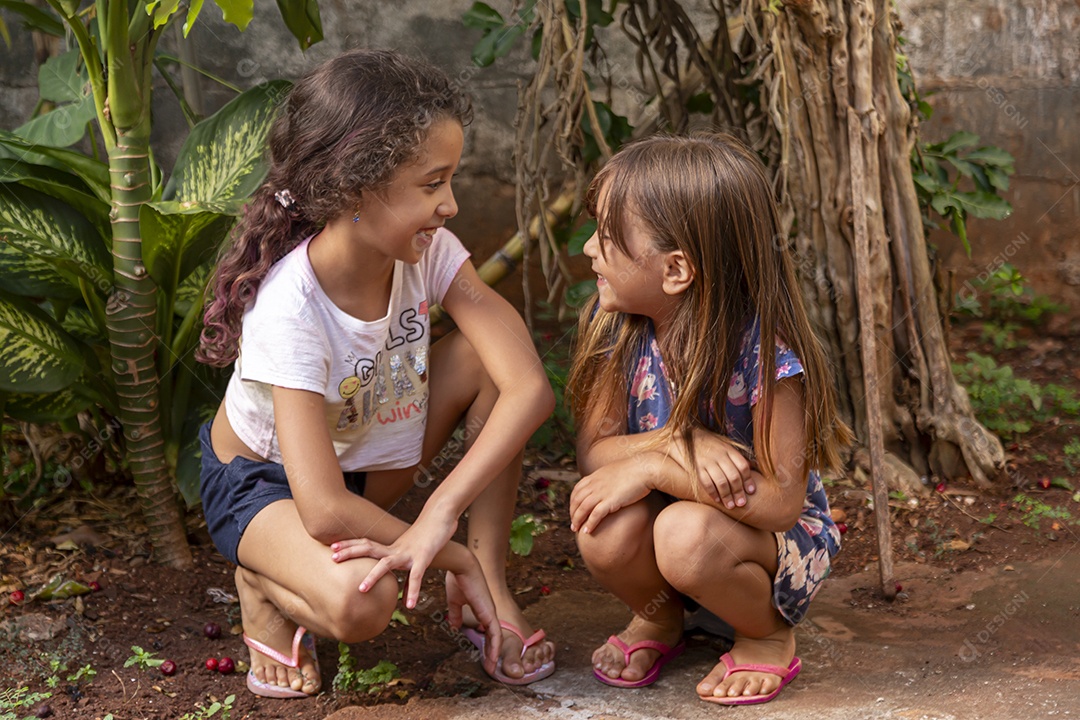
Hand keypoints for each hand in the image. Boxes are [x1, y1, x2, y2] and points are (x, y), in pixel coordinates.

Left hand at [330, 514, 453, 608]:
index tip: (332, 548)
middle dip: (350, 552)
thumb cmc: (428, 535)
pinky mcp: (423, 558)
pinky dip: (413, 590)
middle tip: (332, 557)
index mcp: (392, 547)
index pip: (366, 543)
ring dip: (373, 575)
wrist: (442, 516)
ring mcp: (408, 553)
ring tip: (361, 590)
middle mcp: (396, 549)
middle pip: (369, 548)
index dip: (350, 545)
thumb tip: (403, 596)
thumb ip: (407, 575)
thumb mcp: (414, 555)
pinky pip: (416, 577)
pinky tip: (410, 604)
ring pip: (386, 564)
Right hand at [445, 566, 501, 674]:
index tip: (484, 656)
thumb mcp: (455, 601)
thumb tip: (454, 626)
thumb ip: (456, 614)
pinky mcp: (489, 612)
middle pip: (494, 637)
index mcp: (481, 609)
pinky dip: (495, 647)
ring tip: (492, 668)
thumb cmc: (458, 580)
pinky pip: (495, 634)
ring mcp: (490, 612)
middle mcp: (488, 612)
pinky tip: (492, 657)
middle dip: (492, 653)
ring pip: (496, 638)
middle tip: (491, 667)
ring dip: (494, 654)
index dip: (487, 644)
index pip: (488, 631)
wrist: (461, 566)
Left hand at [569, 459, 651, 534]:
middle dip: (573, 513)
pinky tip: (587, 531)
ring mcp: (601, 492)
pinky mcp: (610, 501)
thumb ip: (607, 478)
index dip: (573, 501)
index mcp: (595, 476)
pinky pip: (595, 515)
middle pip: (577, 500)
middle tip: (573, 524)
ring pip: (582, 508)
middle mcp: (595, 484)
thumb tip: (609, 483)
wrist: (644, 468)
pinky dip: (589, 524)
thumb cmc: (635, 470)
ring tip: (576, 529)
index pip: (577, 490)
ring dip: (577, 520)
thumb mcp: (615, 471)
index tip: (574, 510)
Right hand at [678, 429, 753, 508]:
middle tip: (741, 503)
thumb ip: (736, 455)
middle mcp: (719, 455)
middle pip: (734, 476)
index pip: (743, 466)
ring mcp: (707, 461)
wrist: (683, 435)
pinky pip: (706, 483)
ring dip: (727, 496)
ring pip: (721, 482)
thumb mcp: (723, 444)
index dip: (748, 480)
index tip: (751, 492)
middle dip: (739, 492)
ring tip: (730, 506)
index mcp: (728, 450)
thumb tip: (753, 466)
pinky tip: (716, 500)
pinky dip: (712, 493)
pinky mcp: (696, 467)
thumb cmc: (707, 443)